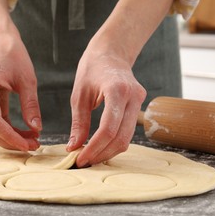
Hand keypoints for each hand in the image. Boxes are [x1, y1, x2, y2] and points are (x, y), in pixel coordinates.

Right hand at [0, 34, 41, 150]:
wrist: (1, 44)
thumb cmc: (14, 56)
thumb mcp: (27, 80)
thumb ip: (31, 104)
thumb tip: (36, 128)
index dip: (10, 137)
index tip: (28, 145)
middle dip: (11, 141)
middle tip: (34, 145)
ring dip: (9, 138)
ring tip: (31, 140)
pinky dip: (7, 131)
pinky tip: (23, 133)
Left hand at [67, 35, 145, 166]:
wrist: (111, 53)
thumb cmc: (92, 69)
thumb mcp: (79, 95)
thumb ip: (79, 123)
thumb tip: (74, 148)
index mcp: (117, 90)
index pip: (108, 129)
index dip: (94, 148)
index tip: (79, 159)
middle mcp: (134, 97)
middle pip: (121, 138)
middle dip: (101, 154)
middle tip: (83, 162)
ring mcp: (140, 101)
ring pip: (127, 138)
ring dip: (108, 151)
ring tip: (90, 157)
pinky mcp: (139, 106)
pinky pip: (128, 131)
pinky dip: (114, 143)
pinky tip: (100, 147)